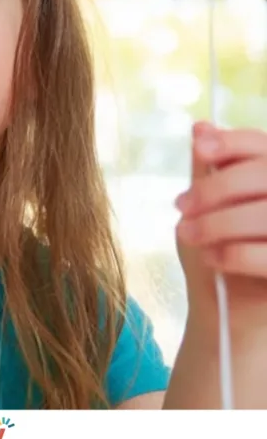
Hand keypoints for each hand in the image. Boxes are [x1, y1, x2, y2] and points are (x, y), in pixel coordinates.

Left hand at [175, 121, 266, 340]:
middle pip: (264, 175)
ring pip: (265, 214)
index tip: (198, 150)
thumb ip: (209, 169)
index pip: (263, 145)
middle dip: (216, 188)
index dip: (233, 143)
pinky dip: (236, 254)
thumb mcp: (206, 206)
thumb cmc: (216, 250)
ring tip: (187, 234)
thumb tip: (201, 126)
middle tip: (180, 206)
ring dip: (218, 223)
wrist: (226, 313)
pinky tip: (212, 258)